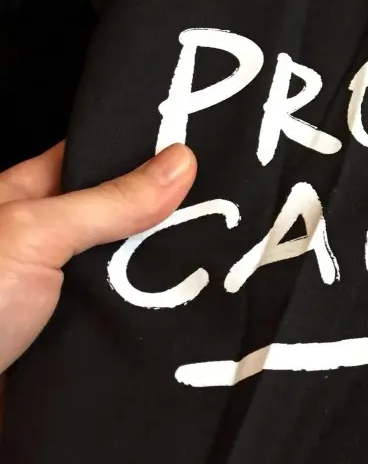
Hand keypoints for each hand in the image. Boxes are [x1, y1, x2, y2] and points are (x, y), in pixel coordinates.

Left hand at [0, 143, 196, 373]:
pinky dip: (153, 317)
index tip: (198, 149)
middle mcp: (39, 245)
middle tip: (223, 205)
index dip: (142, 153)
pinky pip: (125, 321)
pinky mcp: (72, 343)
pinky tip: (188, 307)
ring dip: (162, 272)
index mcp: (18, 200)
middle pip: (117, 218)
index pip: (92, 160)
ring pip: (126, 271)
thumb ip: (108, 201)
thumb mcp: (34, 235)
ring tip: (219, 256)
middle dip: (164, 216)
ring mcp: (56, 295)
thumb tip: (177, 162)